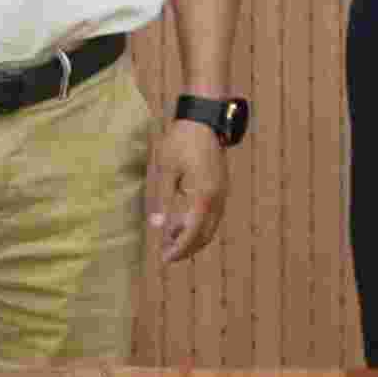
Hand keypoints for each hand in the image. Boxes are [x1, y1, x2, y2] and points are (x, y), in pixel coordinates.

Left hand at [148, 119, 229, 264]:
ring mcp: (221, 192)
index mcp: (204, 196)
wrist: (204, 118)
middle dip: (186, 247)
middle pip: (205, 234)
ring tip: (168, 239)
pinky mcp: (219, 187)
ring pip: (209, 225)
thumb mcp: (167, 170)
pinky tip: (178, 223)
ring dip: (190, 235)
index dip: (179, 248)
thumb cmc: (182, 141)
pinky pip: (210, 214)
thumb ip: (163, 200)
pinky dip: (196, 223)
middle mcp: (217, 198)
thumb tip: (156, 226)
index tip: (165, 258)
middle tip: (166, 254)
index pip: (193, 232)